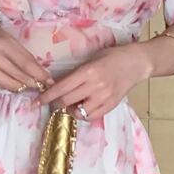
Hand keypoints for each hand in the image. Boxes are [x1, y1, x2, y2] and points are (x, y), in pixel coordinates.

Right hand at [0, 17, 53, 93]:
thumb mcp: (7, 36)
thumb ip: (21, 53)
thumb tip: (37, 71)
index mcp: (2, 43)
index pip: (25, 63)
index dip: (39, 74)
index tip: (49, 80)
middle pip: (18, 76)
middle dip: (33, 83)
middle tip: (42, 86)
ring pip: (8, 84)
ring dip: (22, 87)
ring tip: (29, 85)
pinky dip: (8, 86)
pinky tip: (13, 83)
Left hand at [28, 44, 148, 120]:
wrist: (136, 63)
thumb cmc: (111, 56)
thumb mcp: (90, 60)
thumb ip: (75, 73)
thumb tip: (56, 84)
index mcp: (88, 72)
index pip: (62, 87)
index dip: (47, 96)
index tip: (36, 101)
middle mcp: (95, 86)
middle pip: (67, 101)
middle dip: (55, 104)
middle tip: (50, 103)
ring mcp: (104, 98)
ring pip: (79, 112)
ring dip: (70, 110)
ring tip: (70, 103)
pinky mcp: (111, 105)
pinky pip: (92, 116)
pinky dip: (83, 114)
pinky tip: (82, 107)